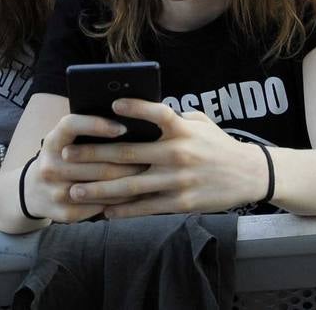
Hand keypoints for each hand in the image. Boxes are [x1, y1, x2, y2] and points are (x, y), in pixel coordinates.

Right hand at [22, 114, 149, 222]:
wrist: (31, 192)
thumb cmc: (61, 158)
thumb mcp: (64, 140)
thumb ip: (86, 131)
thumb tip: (129, 120)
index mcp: (52, 141)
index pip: (72, 126)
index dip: (97, 125)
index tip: (123, 127)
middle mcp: (49, 166)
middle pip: (96, 163)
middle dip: (129, 160)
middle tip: (152, 155)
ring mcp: (55, 192)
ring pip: (102, 187)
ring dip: (129, 181)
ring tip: (150, 175)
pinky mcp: (64, 213)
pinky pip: (100, 207)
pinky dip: (120, 201)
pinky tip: (137, 195)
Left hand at [59, 99, 266, 217]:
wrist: (249, 175)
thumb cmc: (219, 146)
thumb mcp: (200, 123)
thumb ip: (173, 118)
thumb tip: (141, 112)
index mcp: (183, 130)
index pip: (157, 113)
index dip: (135, 108)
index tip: (111, 105)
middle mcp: (178, 154)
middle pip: (128, 153)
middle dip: (93, 154)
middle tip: (67, 155)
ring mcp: (178, 181)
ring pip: (130, 185)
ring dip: (99, 188)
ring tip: (75, 190)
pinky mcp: (180, 203)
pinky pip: (145, 208)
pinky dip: (123, 210)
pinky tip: (104, 211)